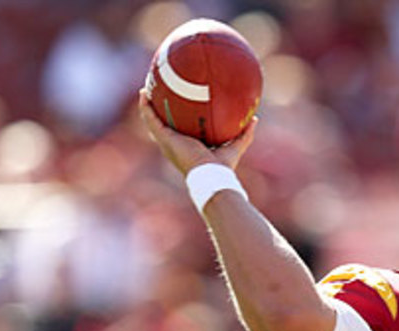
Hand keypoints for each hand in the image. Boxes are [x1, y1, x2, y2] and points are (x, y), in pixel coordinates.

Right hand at [136, 91, 257, 175]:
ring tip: (145, 88)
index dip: (178, 118)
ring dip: (147, 105)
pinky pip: (150, 119)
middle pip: (165, 124)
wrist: (211, 175)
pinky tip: (143, 92)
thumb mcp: (235, 146)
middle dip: (161, 109)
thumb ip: (244, 134)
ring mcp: (167, 142)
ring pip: (152, 121)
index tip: (179, 103)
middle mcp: (175, 144)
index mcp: (189, 146)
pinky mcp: (163, 138)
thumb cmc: (222, 167)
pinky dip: (145, 106)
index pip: (181, 130)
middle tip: (159, 91)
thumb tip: (254, 118)